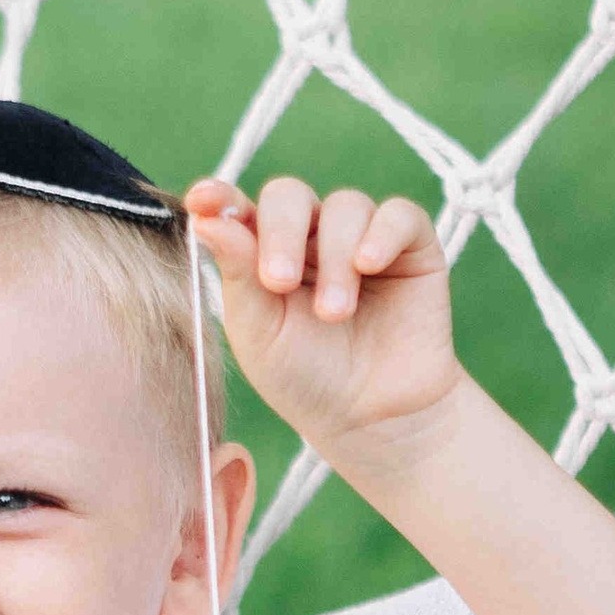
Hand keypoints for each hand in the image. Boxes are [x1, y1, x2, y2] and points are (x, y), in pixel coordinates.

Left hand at [183, 176, 459, 470]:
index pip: (238, 209)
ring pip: (345, 206)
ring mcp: (360, 237)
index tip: (204, 201)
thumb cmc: (308, 378)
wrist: (375, 418)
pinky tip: (369, 265)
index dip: (219, 198)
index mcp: (262, 253)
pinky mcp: (411, 247)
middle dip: (281, 232)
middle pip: (289, 196)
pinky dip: (383, 233)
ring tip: (334, 313)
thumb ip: (237, 273)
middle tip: (280, 282)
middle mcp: (310, 237)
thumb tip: (205, 218)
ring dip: (336, 258)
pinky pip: (399, 214)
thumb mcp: (260, 332)